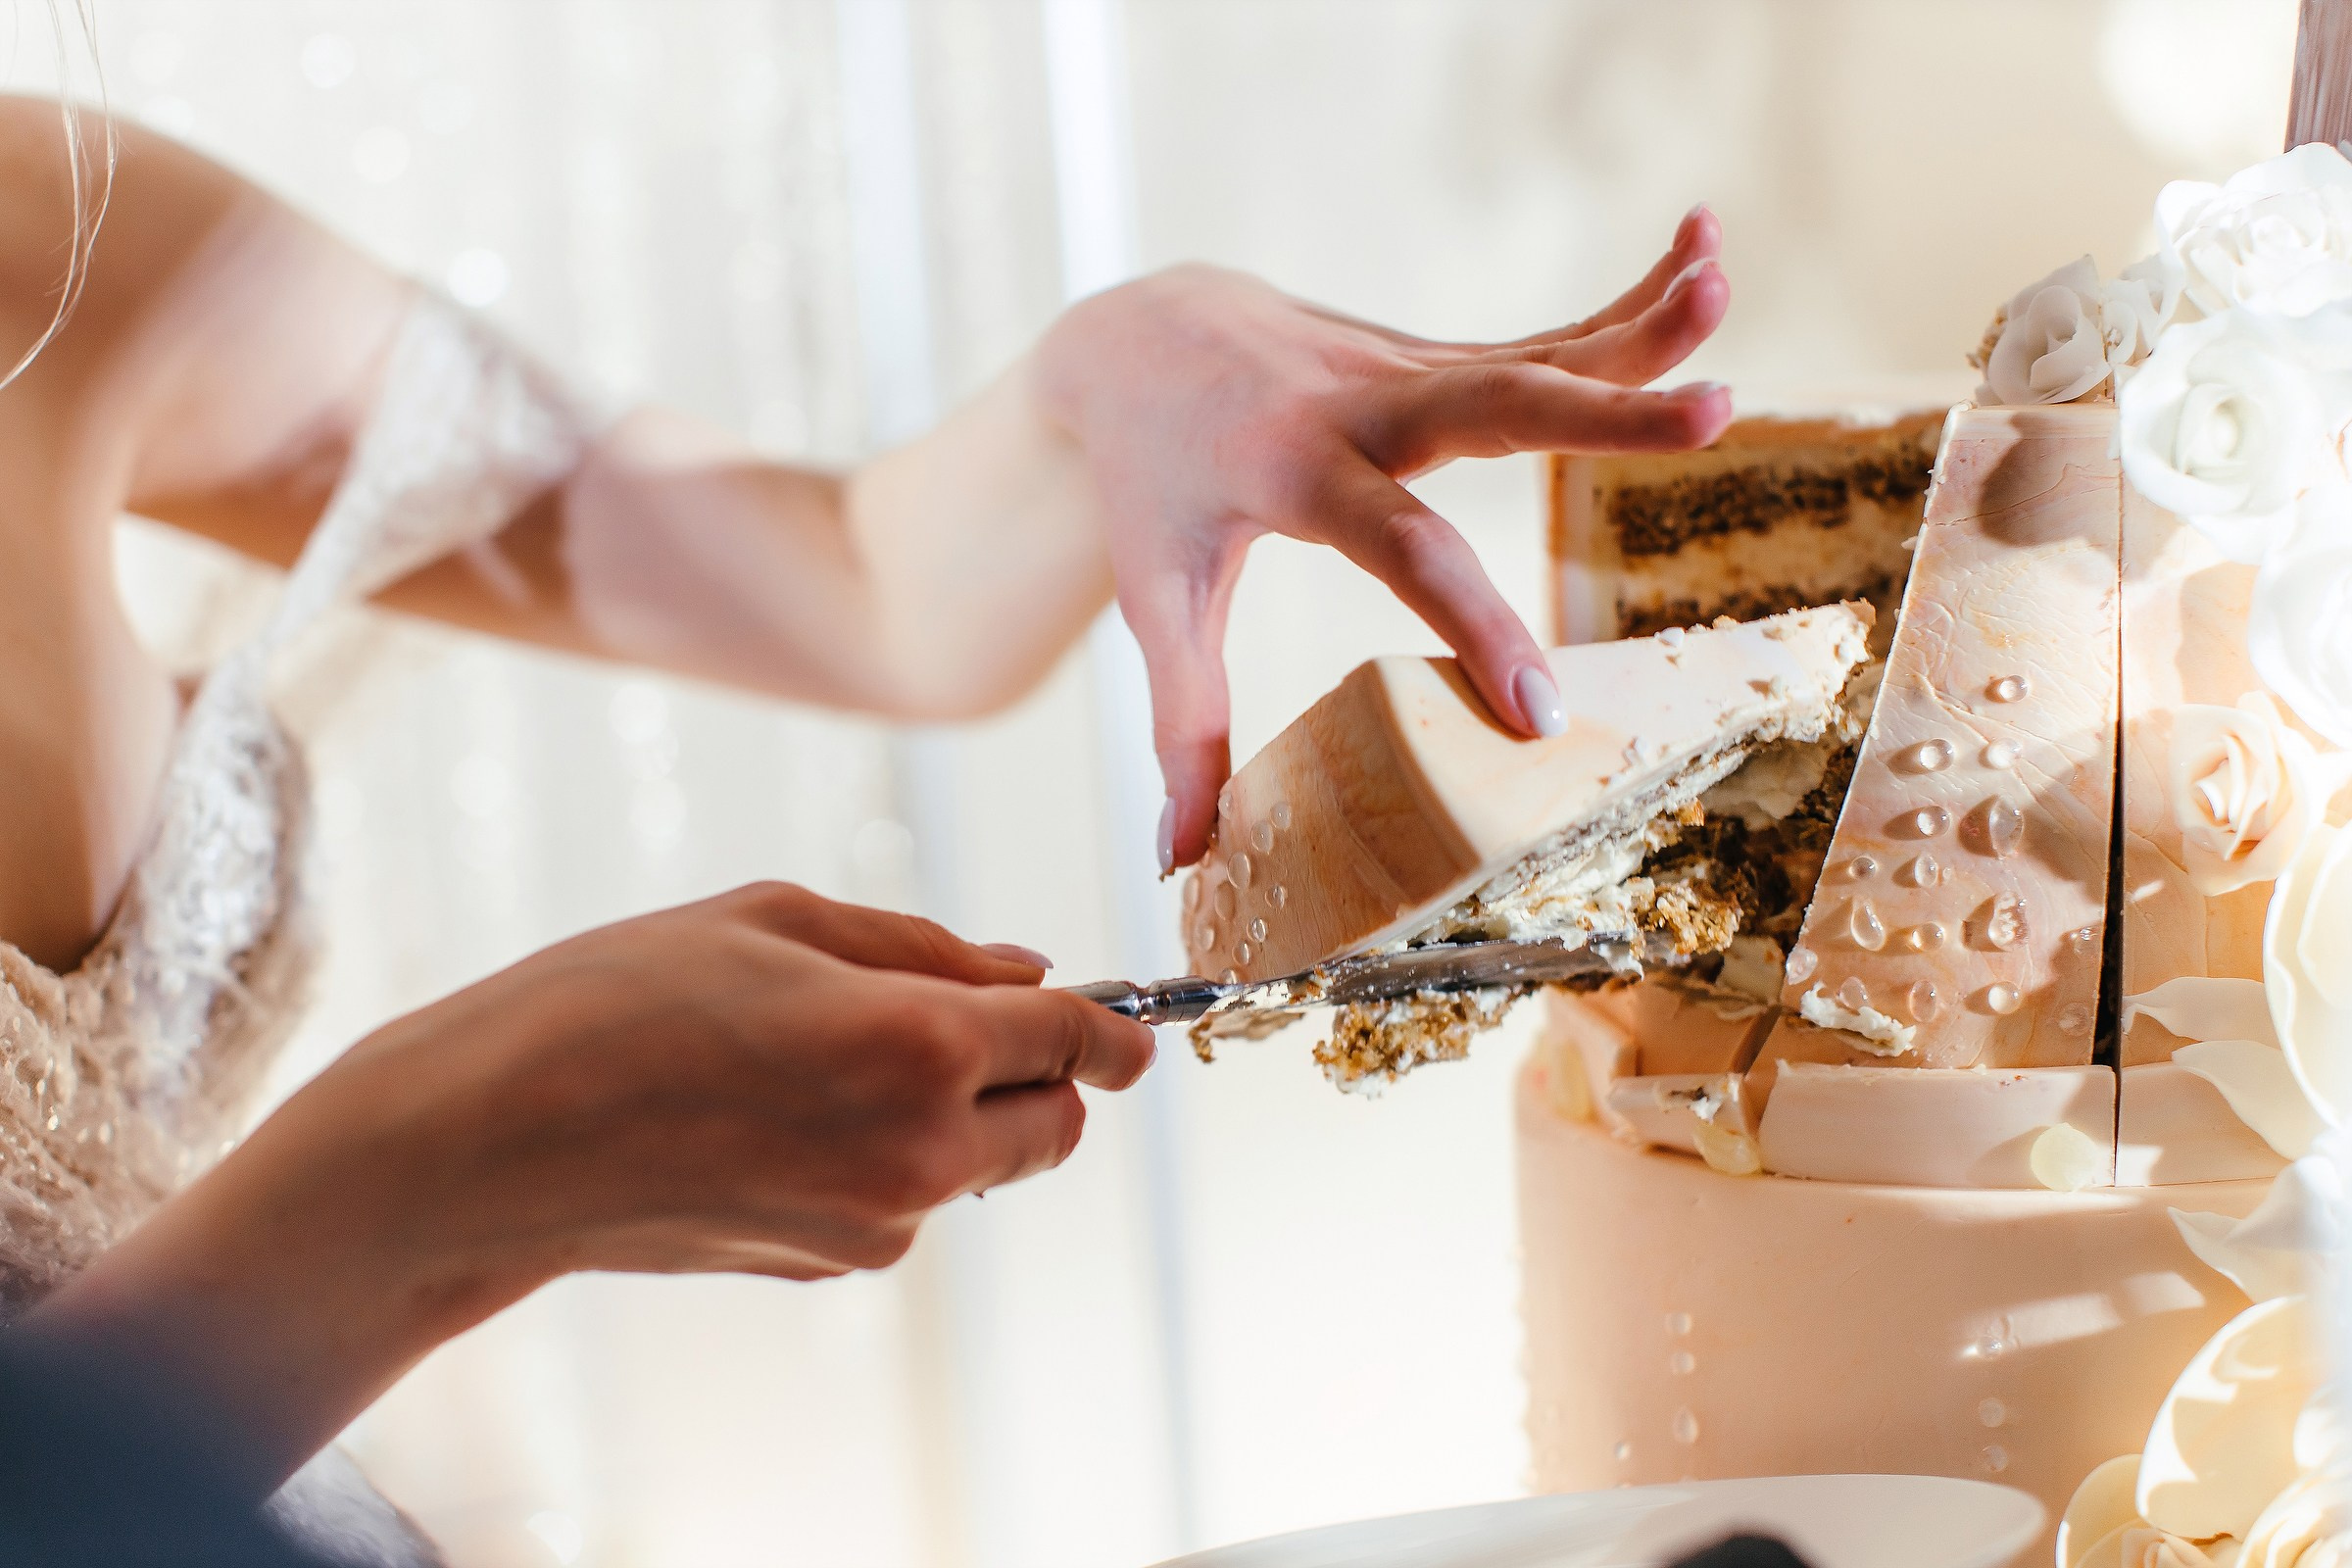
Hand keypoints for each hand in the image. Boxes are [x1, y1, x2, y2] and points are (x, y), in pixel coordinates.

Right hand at [23, 883, 1151, 1487]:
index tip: (1127, 1024)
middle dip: (1042, 1076)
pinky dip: (891, 1158)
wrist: (488, 1143)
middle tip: (970, 1022)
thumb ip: (923, 948)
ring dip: (959, 1115)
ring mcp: (877, 1223)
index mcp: (918, 1045)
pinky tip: (788, 1115)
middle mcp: (918, 1150)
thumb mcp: (775, 921)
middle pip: (1057, 1126)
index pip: (1079, 1042)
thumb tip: (1026, 968)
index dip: (1116, 1027)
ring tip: (835, 1057)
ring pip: (982, 1168)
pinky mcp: (829, 1264)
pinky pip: (908, 1203)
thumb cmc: (615, 1001)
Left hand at [1037, 206, 1732, 869]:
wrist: (1141, 340)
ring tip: (1722, 280)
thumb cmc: (1152, 485)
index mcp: (1296, 471)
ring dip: (1638, 324)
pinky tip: (1706, 256)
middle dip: (1605, 411)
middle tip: (1716, 410)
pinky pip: (1548, 338)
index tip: (1542, 716)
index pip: (1406, 551)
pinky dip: (1626, 306)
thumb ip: (1182, 725)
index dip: (1478, 631)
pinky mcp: (1441, 359)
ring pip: (1537, 350)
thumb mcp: (1156, 600)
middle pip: (1496, 403)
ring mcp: (1411, 370)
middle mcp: (1364, 406)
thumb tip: (1177, 859)